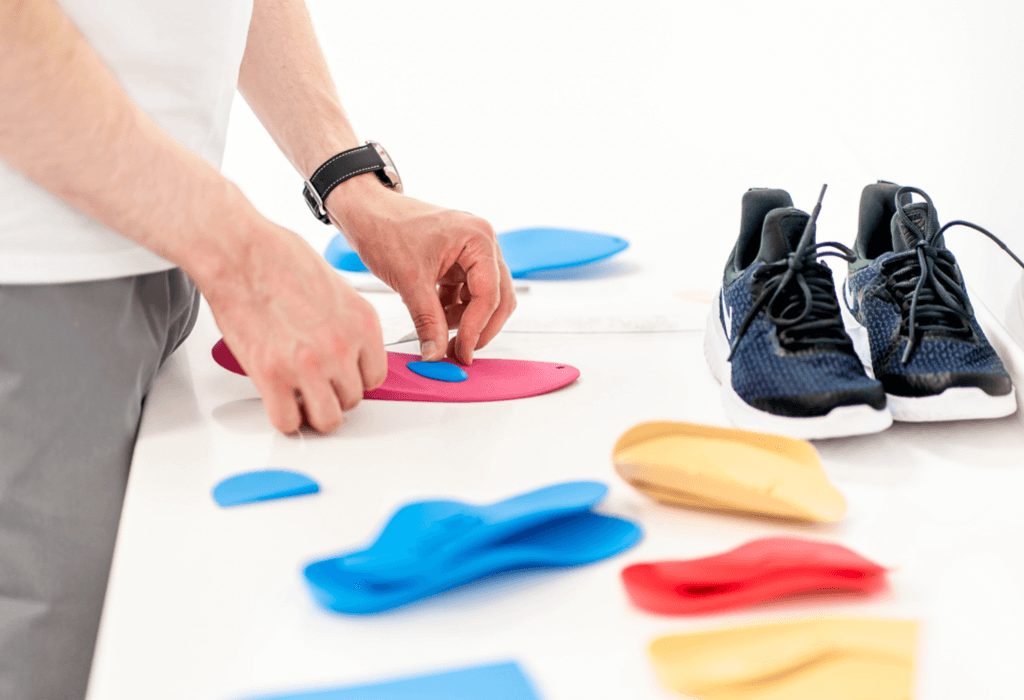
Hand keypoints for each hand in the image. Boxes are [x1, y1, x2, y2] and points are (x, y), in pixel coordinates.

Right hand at [196, 222, 387, 433]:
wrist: (241, 253)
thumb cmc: (279, 259)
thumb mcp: (336, 289)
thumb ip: (346, 325)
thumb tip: (348, 351)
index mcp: (363, 324)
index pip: (375, 377)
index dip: (354, 379)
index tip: (340, 377)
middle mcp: (343, 347)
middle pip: (352, 400)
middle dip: (332, 395)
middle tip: (314, 384)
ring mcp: (310, 364)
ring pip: (327, 419)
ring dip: (311, 411)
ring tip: (297, 396)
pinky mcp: (273, 375)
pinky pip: (288, 422)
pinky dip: (284, 418)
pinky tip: (277, 400)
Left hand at [328, 177, 515, 363]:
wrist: (364, 212)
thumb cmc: (385, 228)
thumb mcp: (409, 281)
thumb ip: (428, 321)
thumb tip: (436, 354)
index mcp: (477, 239)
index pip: (490, 294)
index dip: (476, 329)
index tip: (461, 353)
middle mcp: (481, 242)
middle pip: (497, 298)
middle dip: (479, 328)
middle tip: (458, 352)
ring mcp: (471, 251)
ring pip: (483, 298)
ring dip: (465, 321)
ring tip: (439, 335)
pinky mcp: (458, 260)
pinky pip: (466, 293)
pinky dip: (453, 310)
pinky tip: (433, 317)